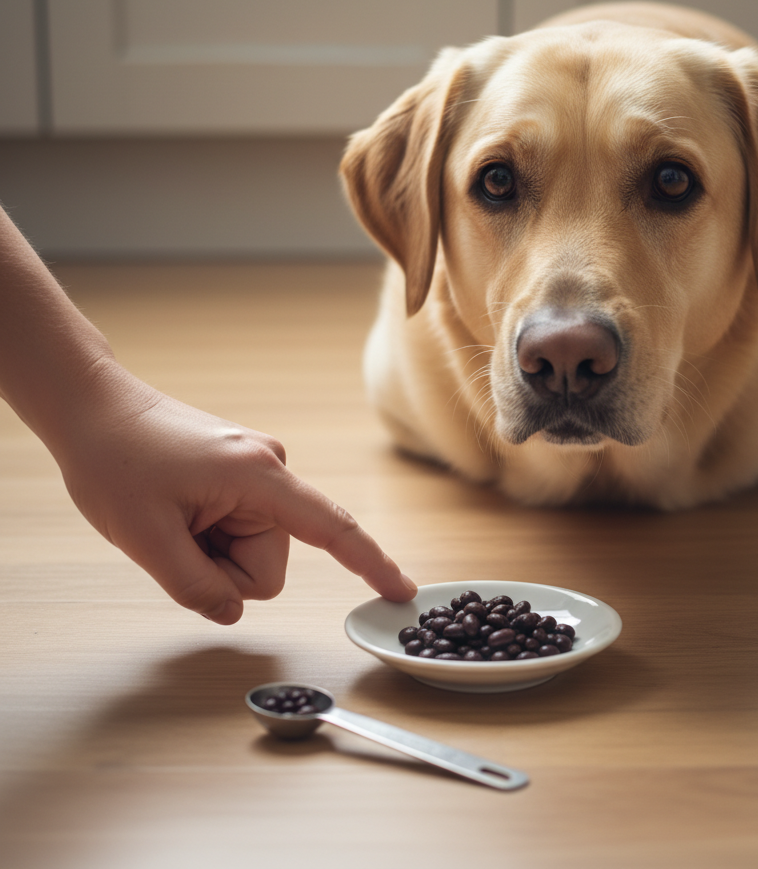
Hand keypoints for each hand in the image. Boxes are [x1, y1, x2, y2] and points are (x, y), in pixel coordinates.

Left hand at [53, 361, 415, 623]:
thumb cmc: (115, 460)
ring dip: (213, 553)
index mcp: (259, 477)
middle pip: (270, 561)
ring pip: (254, 551)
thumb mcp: (145, 539)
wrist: (94, 408)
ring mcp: (259, 471)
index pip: (331, 529)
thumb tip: (233, 611)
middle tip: (173, 540)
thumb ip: (195, 587)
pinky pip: (242, 530)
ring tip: (172, 520)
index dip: (369, 564)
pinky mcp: (244, 475)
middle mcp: (271, 469)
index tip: (401, 592)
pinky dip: (210, 537)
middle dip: (223, 569)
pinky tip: (178, 512)